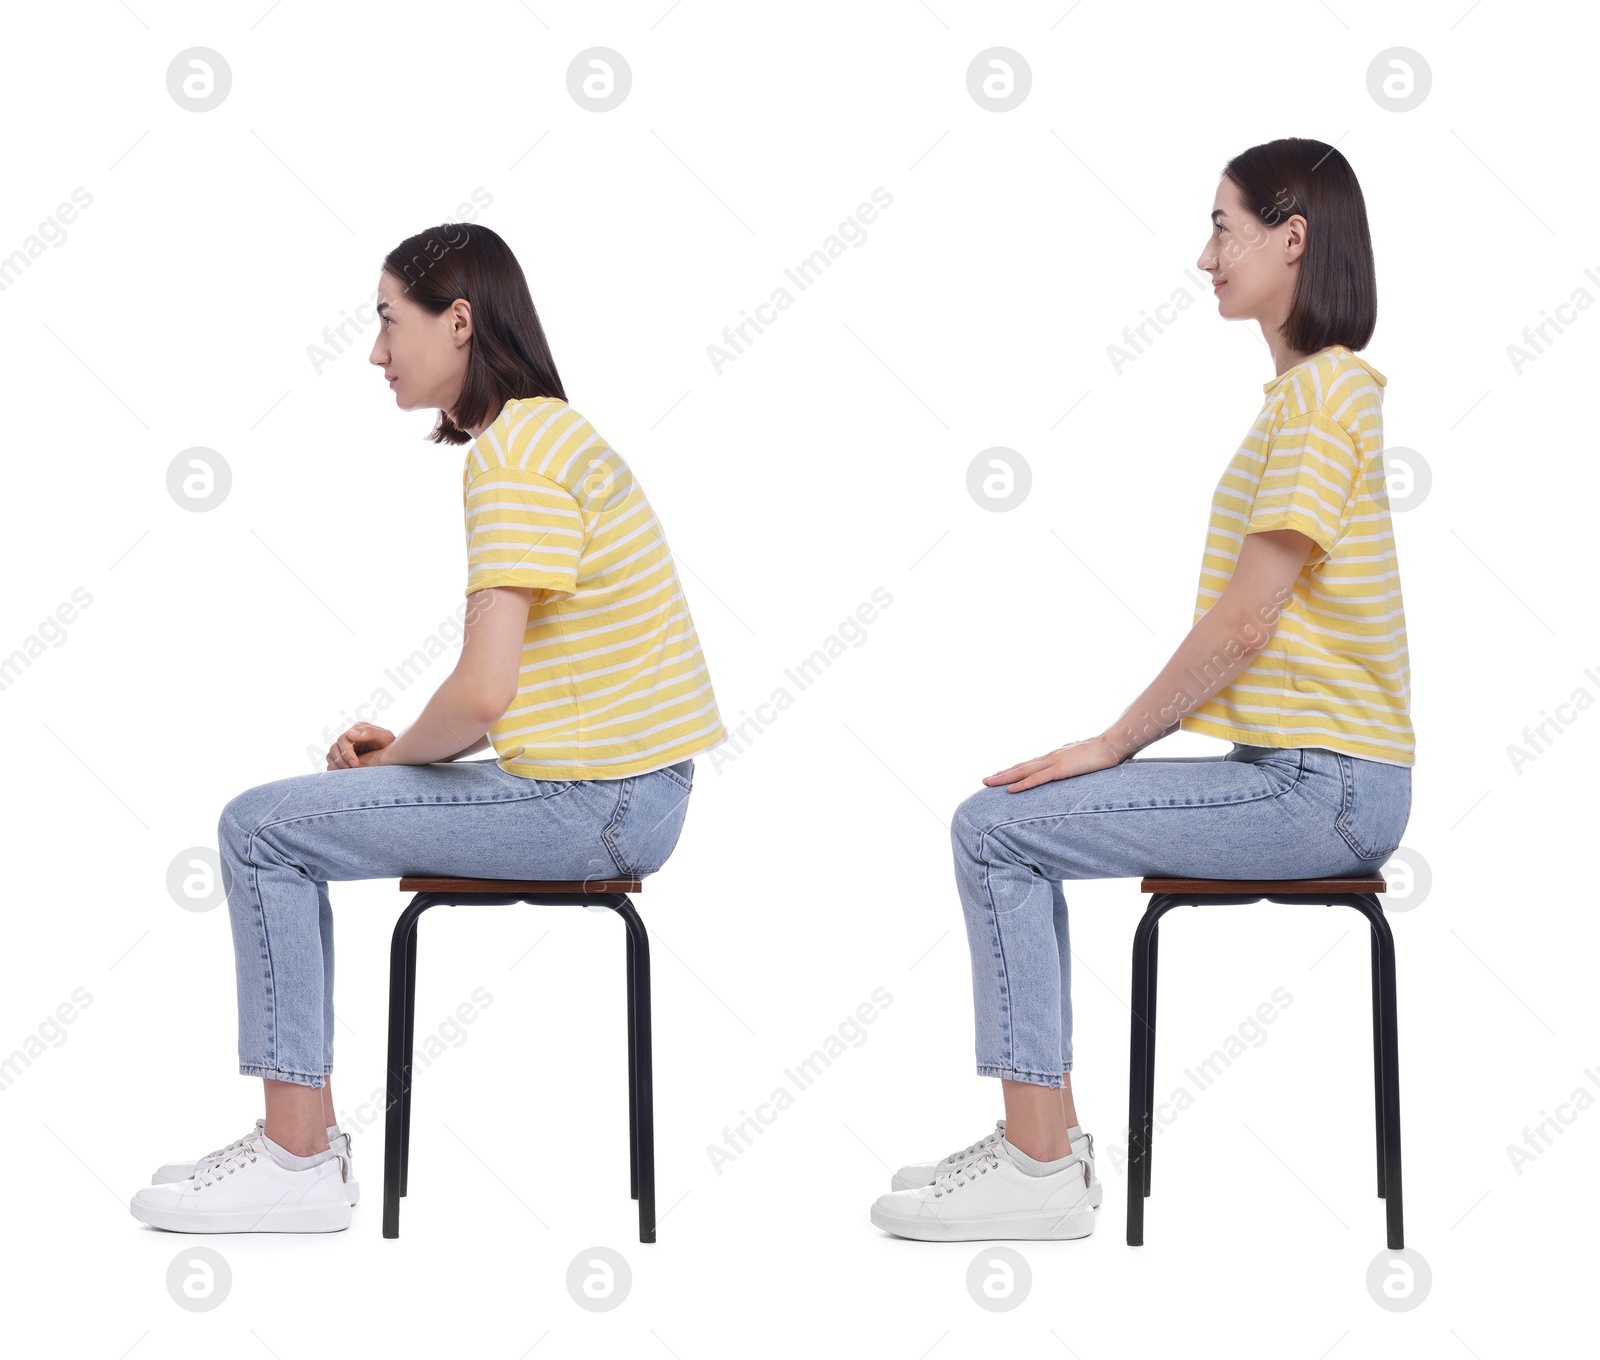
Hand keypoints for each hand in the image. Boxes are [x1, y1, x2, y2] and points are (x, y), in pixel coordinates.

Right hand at [327, 722, 394, 769]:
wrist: (394, 755)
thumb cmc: (389, 744)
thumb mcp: (385, 736)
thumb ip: (370, 732)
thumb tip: (350, 734)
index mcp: (356, 730)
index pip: (343, 740)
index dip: (346, 752)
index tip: (355, 763)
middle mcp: (347, 739)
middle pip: (334, 748)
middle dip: (342, 760)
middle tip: (353, 770)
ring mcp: (343, 749)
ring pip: (331, 756)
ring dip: (337, 765)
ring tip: (348, 773)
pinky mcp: (342, 759)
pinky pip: (331, 764)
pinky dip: (334, 770)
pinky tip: (343, 776)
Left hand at [983, 734, 1125, 792]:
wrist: (1113, 744)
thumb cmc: (1103, 751)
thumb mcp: (1084, 758)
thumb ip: (1074, 763)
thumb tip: (1070, 766)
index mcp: (1055, 756)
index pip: (1030, 765)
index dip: (1014, 770)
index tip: (1000, 775)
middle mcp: (1050, 758)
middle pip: (1021, 767)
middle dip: (1002, 774)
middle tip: (985, 780)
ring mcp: (1054, 762)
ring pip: (1023, 771)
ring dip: (1004, 777)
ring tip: (988, 782)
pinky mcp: (1060, 769)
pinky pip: (1037, 779)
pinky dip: (1022, 784)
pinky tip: (1010, 790)